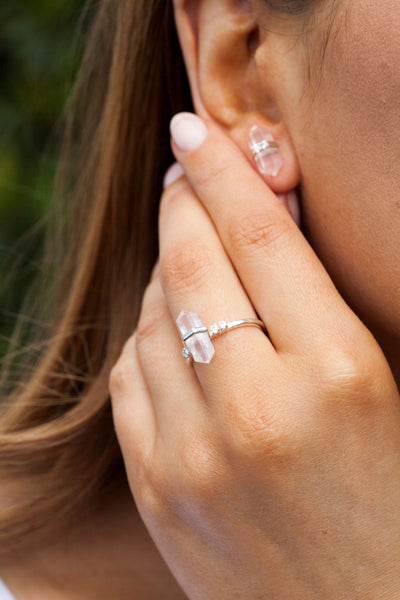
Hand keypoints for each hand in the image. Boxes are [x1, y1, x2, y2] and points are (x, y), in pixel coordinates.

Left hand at [109, 113, 399, 599]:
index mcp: (339, 378)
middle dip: (183, 203)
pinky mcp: (156, 490)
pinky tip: (168, 331)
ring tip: (187, 260)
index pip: (262, 238)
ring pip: (149, 318)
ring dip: (164, 273)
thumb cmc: (391, 499)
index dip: (224, 172)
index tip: (193, 131)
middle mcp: (257, 412)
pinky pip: (128, 379)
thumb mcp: (376, 383)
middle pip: (193, 264)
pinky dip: (143, 339)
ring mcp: (192, 457)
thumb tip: (258, 219)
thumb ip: (315, 301)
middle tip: (183, 174)